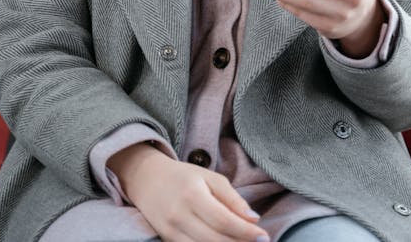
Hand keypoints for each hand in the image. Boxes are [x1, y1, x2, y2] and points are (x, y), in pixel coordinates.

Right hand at [108, 143, 268, 241]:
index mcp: (192, 194)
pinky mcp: (167, 240)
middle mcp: (179, 215)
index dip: (245, 232)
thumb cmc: (183, 176)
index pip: (223, 220)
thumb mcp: (209, 177)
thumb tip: (254, 219)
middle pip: (215, 239)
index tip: (264, 236)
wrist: (146, 179)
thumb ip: (231, 198)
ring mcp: (170, 231)